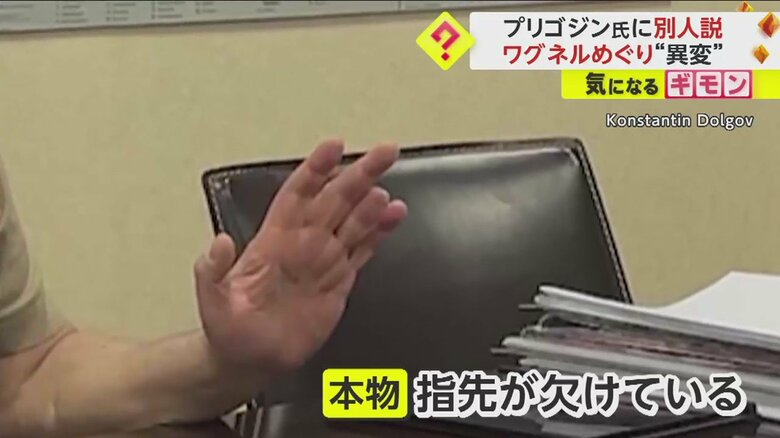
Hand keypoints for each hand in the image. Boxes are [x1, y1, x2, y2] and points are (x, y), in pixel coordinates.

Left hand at [194, 139, 406, 371]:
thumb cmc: (228, 328)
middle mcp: (303, 242)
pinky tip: (395, 215)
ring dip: (371, 205)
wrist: (251, 360)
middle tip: (384, 152)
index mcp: (273, 239)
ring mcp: (323, 259)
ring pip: (353, 221)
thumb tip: (217, 243)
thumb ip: (212, 270)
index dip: (316, 169)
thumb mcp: (210, 299)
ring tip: (387, 195)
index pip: (298, 194)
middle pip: (335, 199)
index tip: (334, 147)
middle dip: (359, 174)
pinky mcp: (339, 279)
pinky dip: (380, 231)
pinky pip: (363, 248)